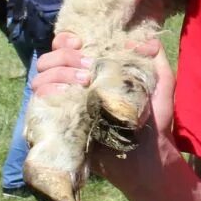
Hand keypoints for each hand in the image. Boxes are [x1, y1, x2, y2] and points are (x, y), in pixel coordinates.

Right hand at [31, 32, 175, 195]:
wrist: (148, 159)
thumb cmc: (155, 124)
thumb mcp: (161, 87)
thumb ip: (156, 62)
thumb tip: (149, 41)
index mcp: (92, 74)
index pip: (64, 49)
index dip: (64, 42)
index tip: (80, 44)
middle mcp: (73, 89)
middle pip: (48, 62)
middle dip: (64, 59)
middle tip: (88, 72)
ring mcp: (63, 108)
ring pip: (39, 81)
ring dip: (58, 75)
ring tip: (84, 85)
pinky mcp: (57, 127)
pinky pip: (38, 108)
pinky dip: (48, 96)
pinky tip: (69, 97)